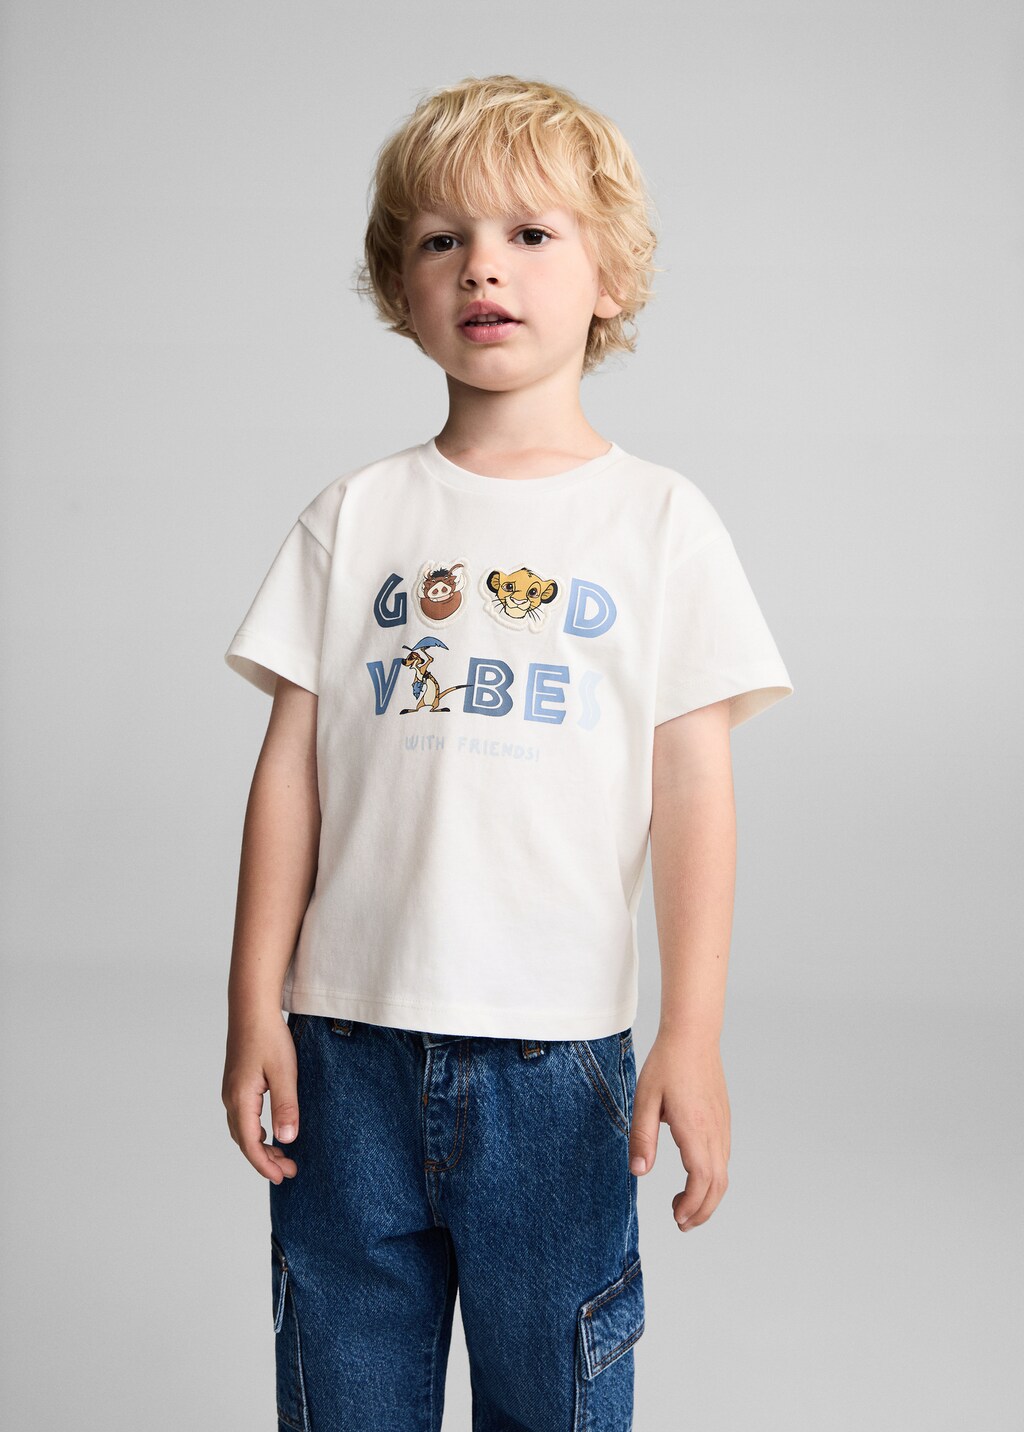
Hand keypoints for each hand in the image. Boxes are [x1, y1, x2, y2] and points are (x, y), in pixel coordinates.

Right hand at [222, 1010, 300, 1183]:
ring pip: (242, 1130)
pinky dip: (255, 1132)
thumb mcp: (284, 1072)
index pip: (250, 1145)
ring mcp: (231, 1091)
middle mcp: (231, 1099)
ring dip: (260, 1146)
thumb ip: (285, 1107)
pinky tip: (270, 1132)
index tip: (283, 1177)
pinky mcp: (237, 1084)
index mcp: (241, 1099)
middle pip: (244, 1141)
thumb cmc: (268, 1036)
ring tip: (283, 1155)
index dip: (266, 1165)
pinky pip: (243, 1118)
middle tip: (290, 1170)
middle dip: (265, 1159)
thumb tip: (287, 1140)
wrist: (252, 1008)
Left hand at [628, 1030, 729, 1230]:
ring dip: (708, 1197)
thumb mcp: (645, 1100)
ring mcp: (723, 1126)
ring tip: (684, 1206)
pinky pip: (723, 1158)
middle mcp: (715, 1132)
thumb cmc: (667, 1065)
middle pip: (718, 1185)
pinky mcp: (723, 1120)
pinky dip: (712, 1179)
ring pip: (724, 1174)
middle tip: (681, 1223)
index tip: (676, 1217)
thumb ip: (642, 1137)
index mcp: (695, 1129)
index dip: (692, 1205)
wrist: (694, 1036)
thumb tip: (638, 1172)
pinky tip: (695, 1177)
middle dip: (702, 1211)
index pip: (702, 1180)